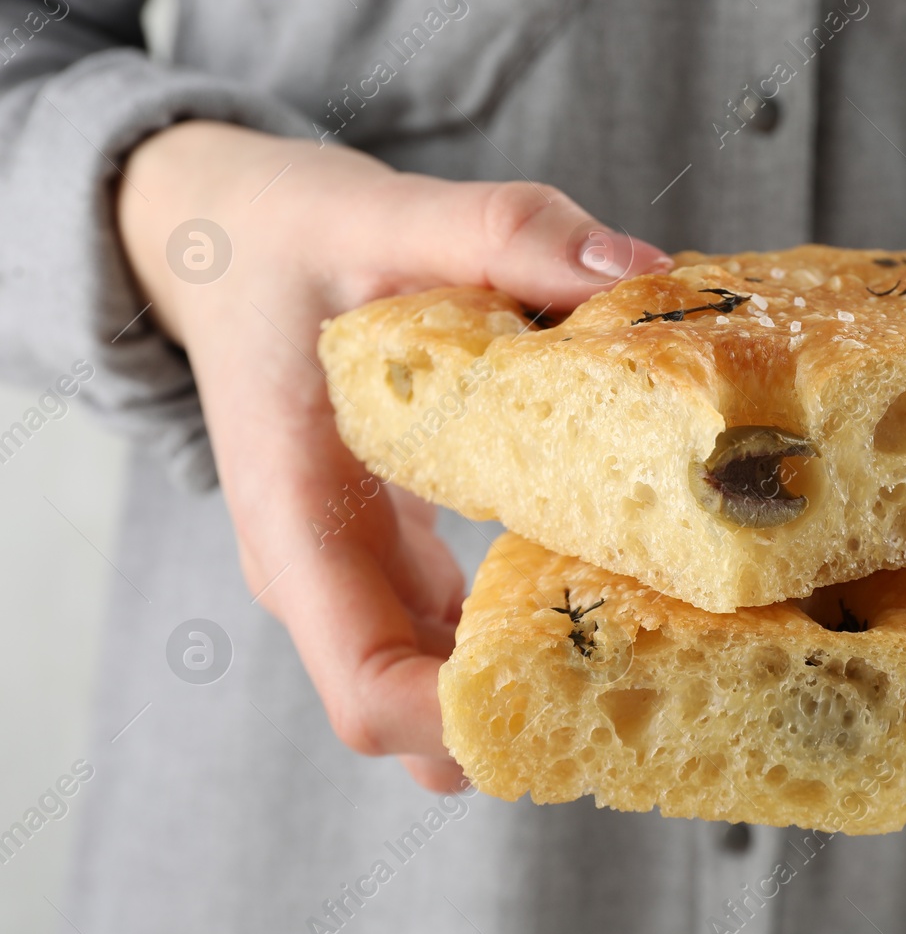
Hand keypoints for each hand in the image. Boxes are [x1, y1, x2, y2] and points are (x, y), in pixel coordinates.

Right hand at [116, 121, 669, 790]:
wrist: (217, 239)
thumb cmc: (282, 233)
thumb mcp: (384, 212)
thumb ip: (503, 232)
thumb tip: (636, 266)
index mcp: (296, 517)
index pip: (367, 684)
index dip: (465, 721)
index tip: (582, 696)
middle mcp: (318, 569)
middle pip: (412, 714)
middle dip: (525, 720)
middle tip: (660, 678)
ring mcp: (349, 571)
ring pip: (436, 685)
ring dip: (533, 688)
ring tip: (661, 648)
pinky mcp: (383, 552)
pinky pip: (450, 636)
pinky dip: (523, 636)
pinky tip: (612, 590)